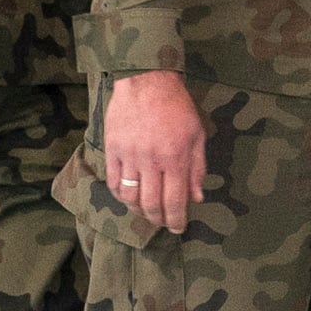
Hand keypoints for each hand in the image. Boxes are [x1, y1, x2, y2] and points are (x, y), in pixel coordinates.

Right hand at [104, 70, 207, 233]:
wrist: (146, 82)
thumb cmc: (177, 107)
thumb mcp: (197, 135)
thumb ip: (197, 169)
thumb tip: (197, 198)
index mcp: (176, 158)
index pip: (176, 200)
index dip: (177, 219)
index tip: (178, 228)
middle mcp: (152, 161)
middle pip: (151, 204)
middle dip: (158, 220)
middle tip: (163, 224)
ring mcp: (129, 156)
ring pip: (130, 197)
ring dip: (138, 211)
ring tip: (146, 213)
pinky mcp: (112, 150)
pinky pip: (113, 182)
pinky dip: (121, 195)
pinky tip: (129, 198)